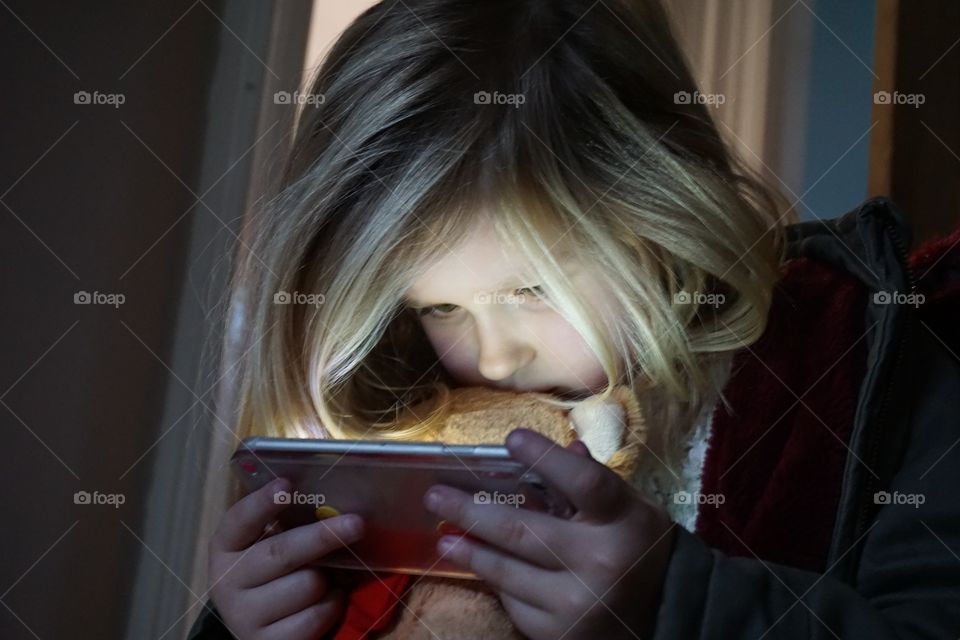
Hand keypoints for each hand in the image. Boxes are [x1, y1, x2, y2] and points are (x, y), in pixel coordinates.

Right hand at [207, 477, 365, 639]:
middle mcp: (227, 582)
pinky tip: (322, 603)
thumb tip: (331, 505)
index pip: (239, 520)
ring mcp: (245, 616)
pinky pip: (317, 615)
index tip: (287, 484)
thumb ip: (287, 526)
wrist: (262, 626)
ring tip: (321, 578)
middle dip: (323, 536)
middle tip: (357, 523)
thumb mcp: (269, 546)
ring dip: (327, 579)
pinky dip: (331, 605)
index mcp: (226, 547)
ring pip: (307, 584)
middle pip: (282, 553)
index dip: (262, 502)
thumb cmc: (273, 574)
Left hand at [423, 429, 676, 638]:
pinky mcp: (559, 633)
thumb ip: (593, 480)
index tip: (512, 438)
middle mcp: (599, 562)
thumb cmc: (638, 546)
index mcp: (621, 520)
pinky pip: (513, 601)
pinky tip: (482, 565)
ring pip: (506, 571)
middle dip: (471, 511)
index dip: (546, 458)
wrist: (665, 613)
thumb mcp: (628, 507)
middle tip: (435, 495)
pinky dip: (498, 581)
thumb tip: (564, 448)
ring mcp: (576, 603)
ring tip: (442, 534)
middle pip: (522, 530)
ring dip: (468, 550)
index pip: (583, 482)